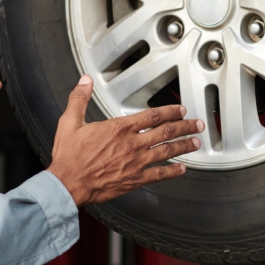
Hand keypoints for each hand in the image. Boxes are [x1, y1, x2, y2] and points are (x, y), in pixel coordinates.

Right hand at [47, 76, 204, 205]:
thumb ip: (79, 99)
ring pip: (167, 151)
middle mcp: (132, 144)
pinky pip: (159, 175)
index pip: (152, 115)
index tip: (180, 109)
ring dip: (184, 146)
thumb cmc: (69, 157)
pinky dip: (173, 172)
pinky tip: (182, 169)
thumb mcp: (69, 122)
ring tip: (196, 142)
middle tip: (197, 124)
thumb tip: (84, 81)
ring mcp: (136, 162)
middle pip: (166, 132)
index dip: (170, 111)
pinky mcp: (134, 180)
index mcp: (119, 128)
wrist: (68, 183)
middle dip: (185, 126)